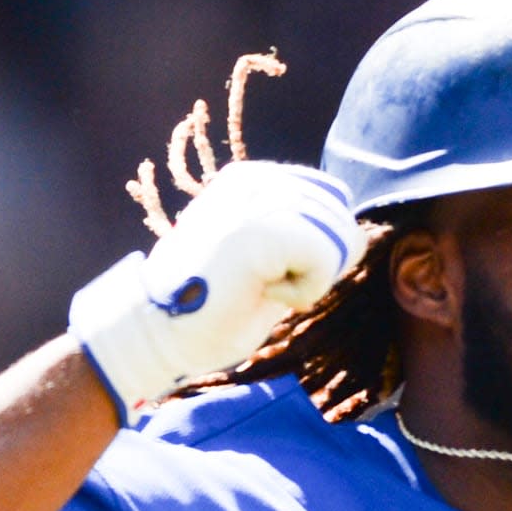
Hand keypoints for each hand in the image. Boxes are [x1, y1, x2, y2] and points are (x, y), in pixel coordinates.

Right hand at [68, 162, 362, 411]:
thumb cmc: (209, 306)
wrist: (156, 331)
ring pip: (337, 237)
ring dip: (309, 280)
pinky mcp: (260, 227)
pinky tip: (261, 293)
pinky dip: (304, 292)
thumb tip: (354, 237)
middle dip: (320, 266)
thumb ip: (305, 241)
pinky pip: (325, 259)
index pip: (332, 197)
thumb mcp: (267, 262)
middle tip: (265, 285)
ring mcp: (255, 199)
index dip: (322, 246)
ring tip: (259, 288)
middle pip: (340, 216)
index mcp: (253, 179)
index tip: (272, 271)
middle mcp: (255, 179)